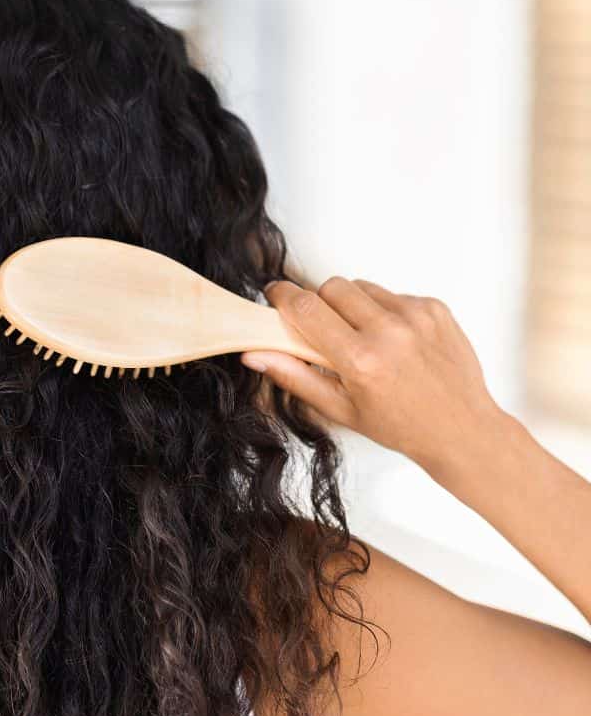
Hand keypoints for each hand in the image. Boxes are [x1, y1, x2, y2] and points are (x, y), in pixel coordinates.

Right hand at [241, 277, 506, 472]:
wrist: (461, 428)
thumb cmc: (400, 425)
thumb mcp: (339, 409)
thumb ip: (294, 377)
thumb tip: (254, 354)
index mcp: (360, 360)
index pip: (307, 308)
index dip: (283, 296)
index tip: (275, 295)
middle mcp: (389, 332)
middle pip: (331, 287)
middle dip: (319, 302)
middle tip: (321, 327)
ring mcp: (416, 316)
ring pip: (361, 286)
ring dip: (351, 305)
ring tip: (361, 337)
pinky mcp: (434, 308)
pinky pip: (392, 293)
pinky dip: (383, 311)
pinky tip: (392, 340)